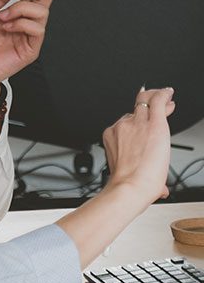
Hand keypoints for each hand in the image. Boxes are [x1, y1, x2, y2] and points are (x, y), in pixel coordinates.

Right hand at [102, 87, 174, 204]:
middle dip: (149, 106)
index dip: (140, 116)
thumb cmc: (127, 182)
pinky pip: (158, 102)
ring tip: (168, 101)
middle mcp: (123, 126)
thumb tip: (162, 190)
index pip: (127, 119)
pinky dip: (164, 95)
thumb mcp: (128, 172)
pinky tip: (169, 93)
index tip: (148, 117)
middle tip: (162, 106)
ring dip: (158, 101)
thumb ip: (144, 177)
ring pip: (147, 103)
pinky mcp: (154, 124)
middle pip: (137, 109)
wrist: (131, 185)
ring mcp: (137, 123)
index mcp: (112, 135)